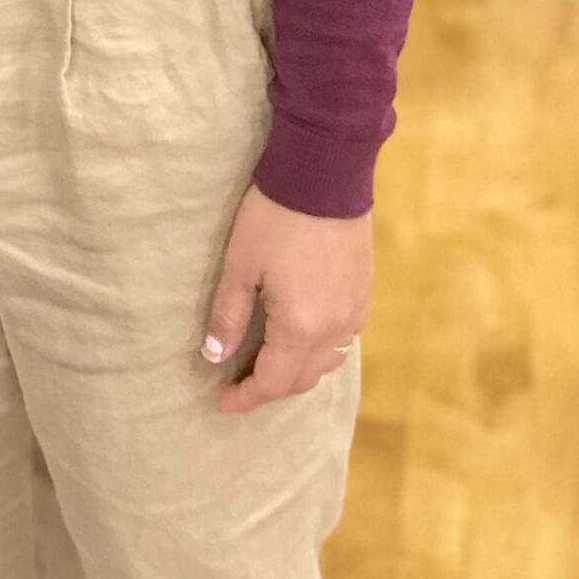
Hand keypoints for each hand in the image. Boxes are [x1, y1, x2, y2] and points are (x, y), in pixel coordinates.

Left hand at [202, 185, 372, 412]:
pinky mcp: (364, 294)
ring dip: (296, 373)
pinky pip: (343, 341)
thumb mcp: (240, 265)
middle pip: (302, 380)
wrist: (326, 174)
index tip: (222, 403)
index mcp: (300, 327)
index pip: (273, 382)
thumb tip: (214, 356)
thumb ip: (228, 316)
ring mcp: (354, 312)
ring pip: (327, 363)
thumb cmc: (275, 217)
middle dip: (269, 389)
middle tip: (239, 385)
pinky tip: (300, 339)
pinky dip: (319, 352)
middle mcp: (334, 328)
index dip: (246, 397)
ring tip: (267, 365)